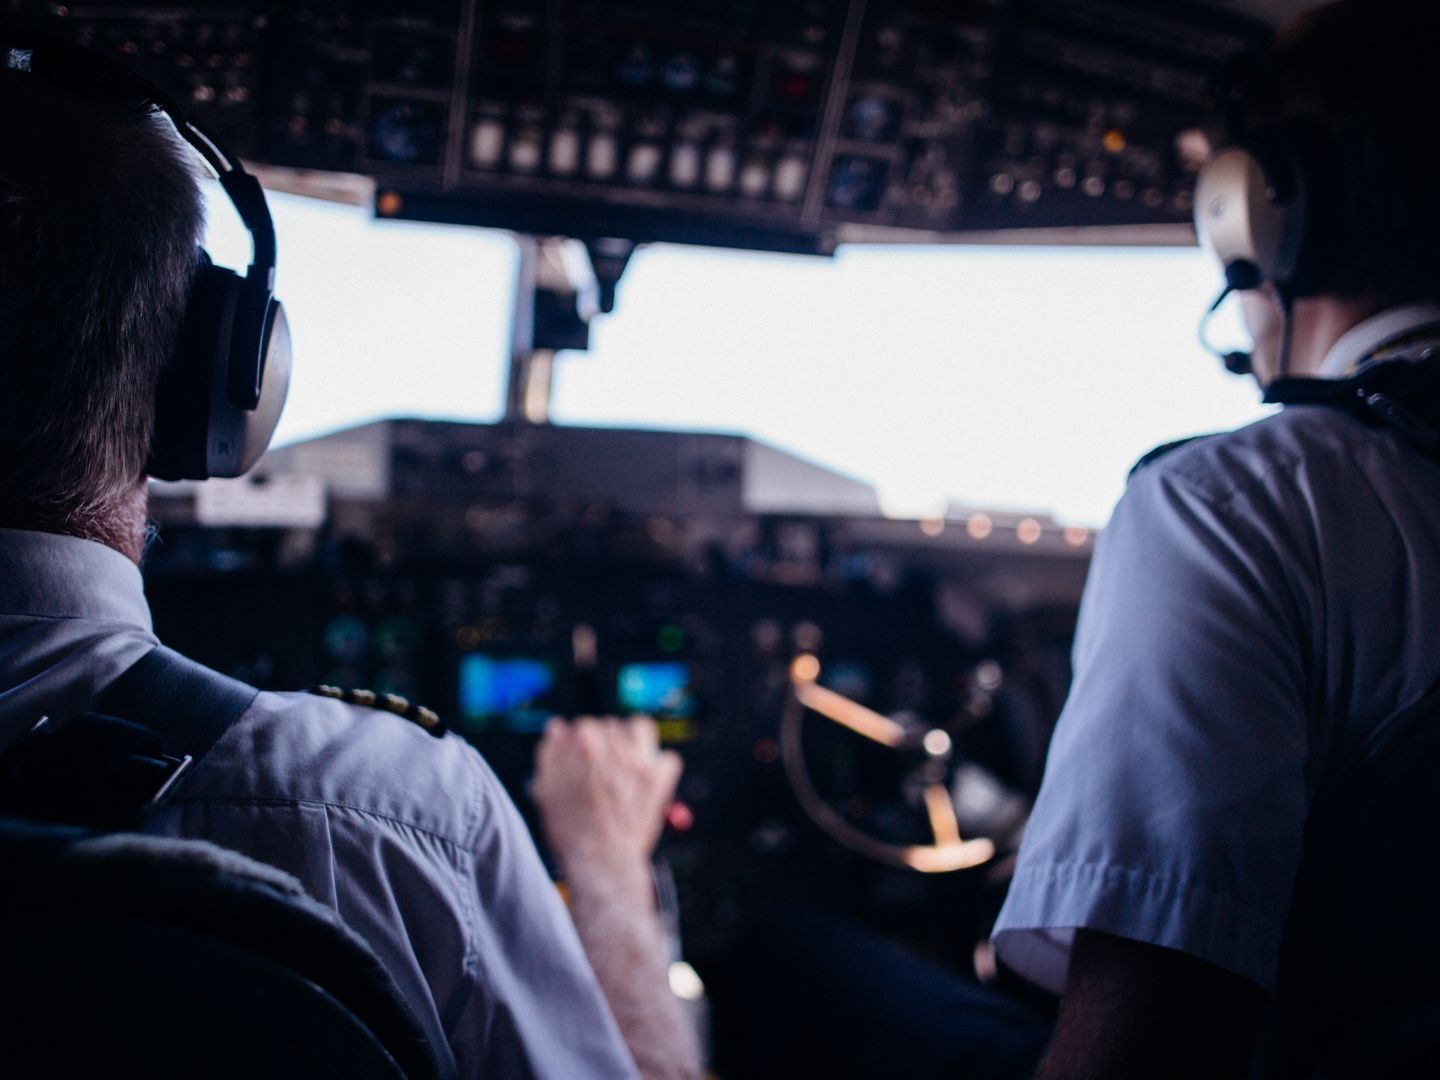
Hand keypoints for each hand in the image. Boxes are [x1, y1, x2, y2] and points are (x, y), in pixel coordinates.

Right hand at [533, 715, 683, 880]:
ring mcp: (637, 759)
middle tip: (605, 770)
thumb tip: (557, 728)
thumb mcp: (546, 790)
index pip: (582, 726)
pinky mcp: (658, 777)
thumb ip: (550, 753)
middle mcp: (610, 743)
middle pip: (611, 726)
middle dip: (607, 744)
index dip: (581, 746)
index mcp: (580, 741)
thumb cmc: (570, 830)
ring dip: (635, 742)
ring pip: (641, 728)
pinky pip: (667, 758)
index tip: (584, 762)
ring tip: (628, 764)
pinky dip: (660, 769)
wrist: (600, 861)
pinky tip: (647, 783)